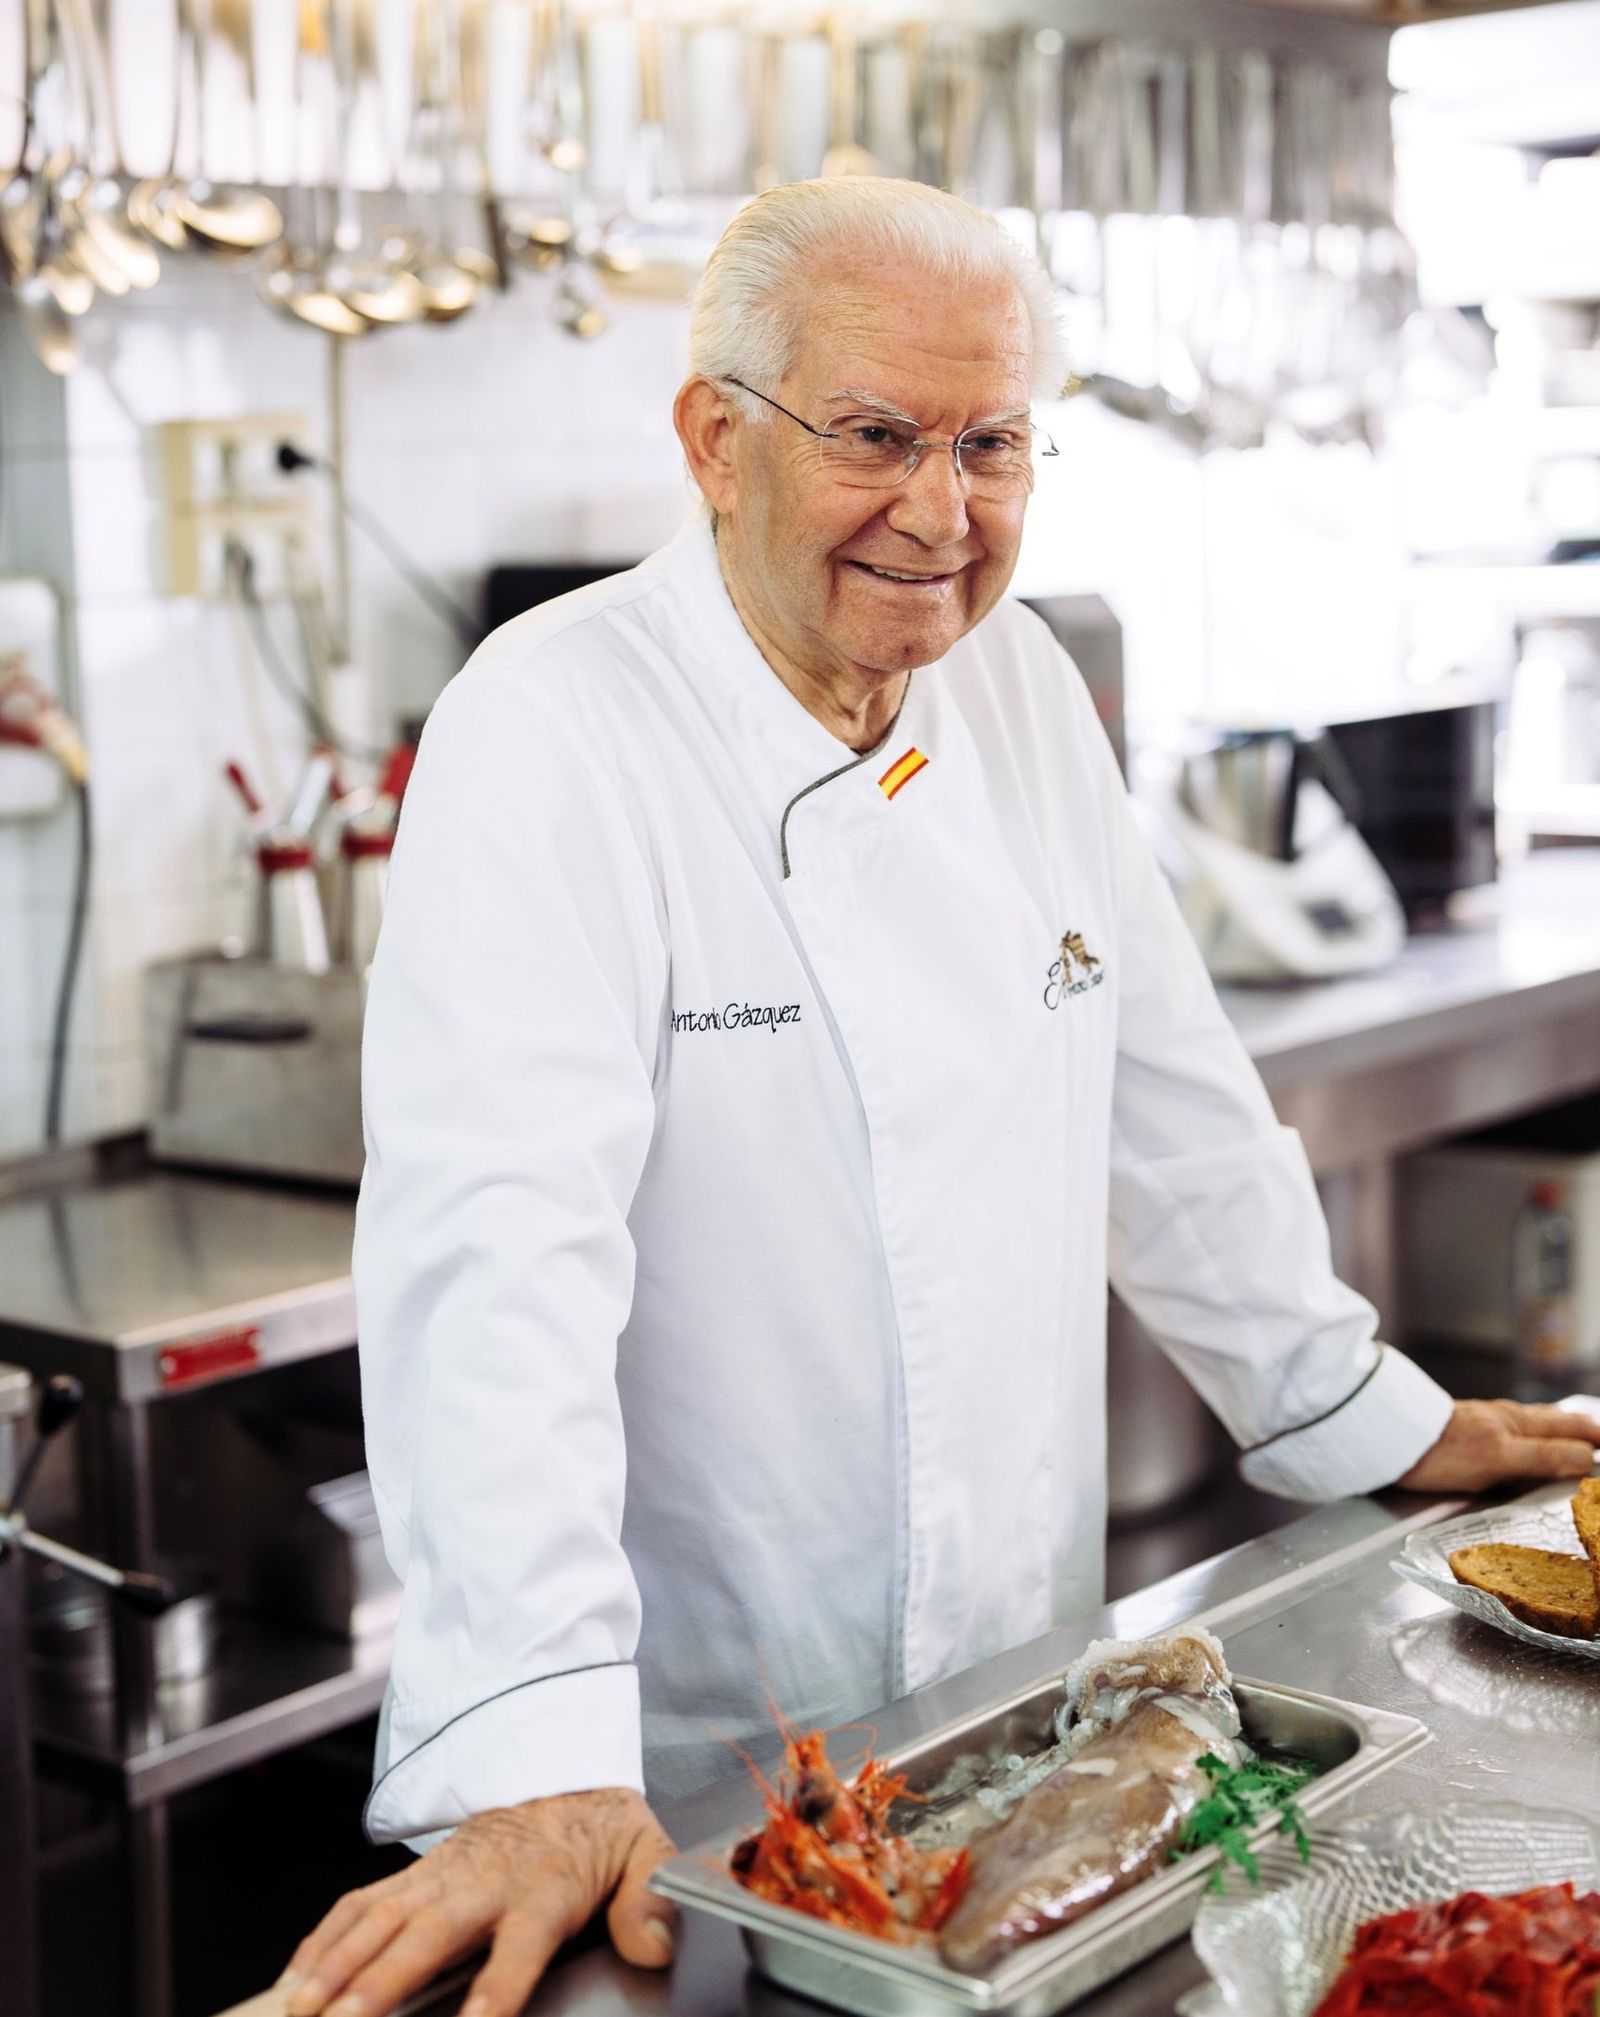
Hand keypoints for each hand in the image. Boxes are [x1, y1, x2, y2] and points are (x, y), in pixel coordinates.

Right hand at [281, 1787, 675, 2016]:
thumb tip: (655, 1944)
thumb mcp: (645, 1852)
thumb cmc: (598, 1826)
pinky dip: (324, 1938)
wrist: (559, 1769)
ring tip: (301, 2007)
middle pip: (428, 1935)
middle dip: (382, 1981)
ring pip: (380, 1918)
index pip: (519, 1946)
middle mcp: (483, 1883)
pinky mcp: (417, 1875)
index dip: (496, 1988)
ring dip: (337, 1964)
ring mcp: (442, 1877)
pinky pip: (361, 1903)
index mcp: (544, 1888)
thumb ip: (651, 1900)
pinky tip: (297, 1976)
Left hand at [1395, 1398, 1599, 1492]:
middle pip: (1559, 1423)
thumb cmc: (1439, 1451)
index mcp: (1518, 1424)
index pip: (1573, 1432)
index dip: (1597, 1442)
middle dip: (1588, 1432)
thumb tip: (1586, 1458)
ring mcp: (1490, 1423)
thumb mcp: (1499, 1458)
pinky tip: (1537, 1440)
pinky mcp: (1473, 1431)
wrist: (1386, 1439)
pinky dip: (1542, 1434)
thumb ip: (1543, 1456)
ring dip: (1566, 1430)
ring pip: (1540, 1424)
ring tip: (1585, 1439)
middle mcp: (1508, 1419)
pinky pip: (1520, 1431)